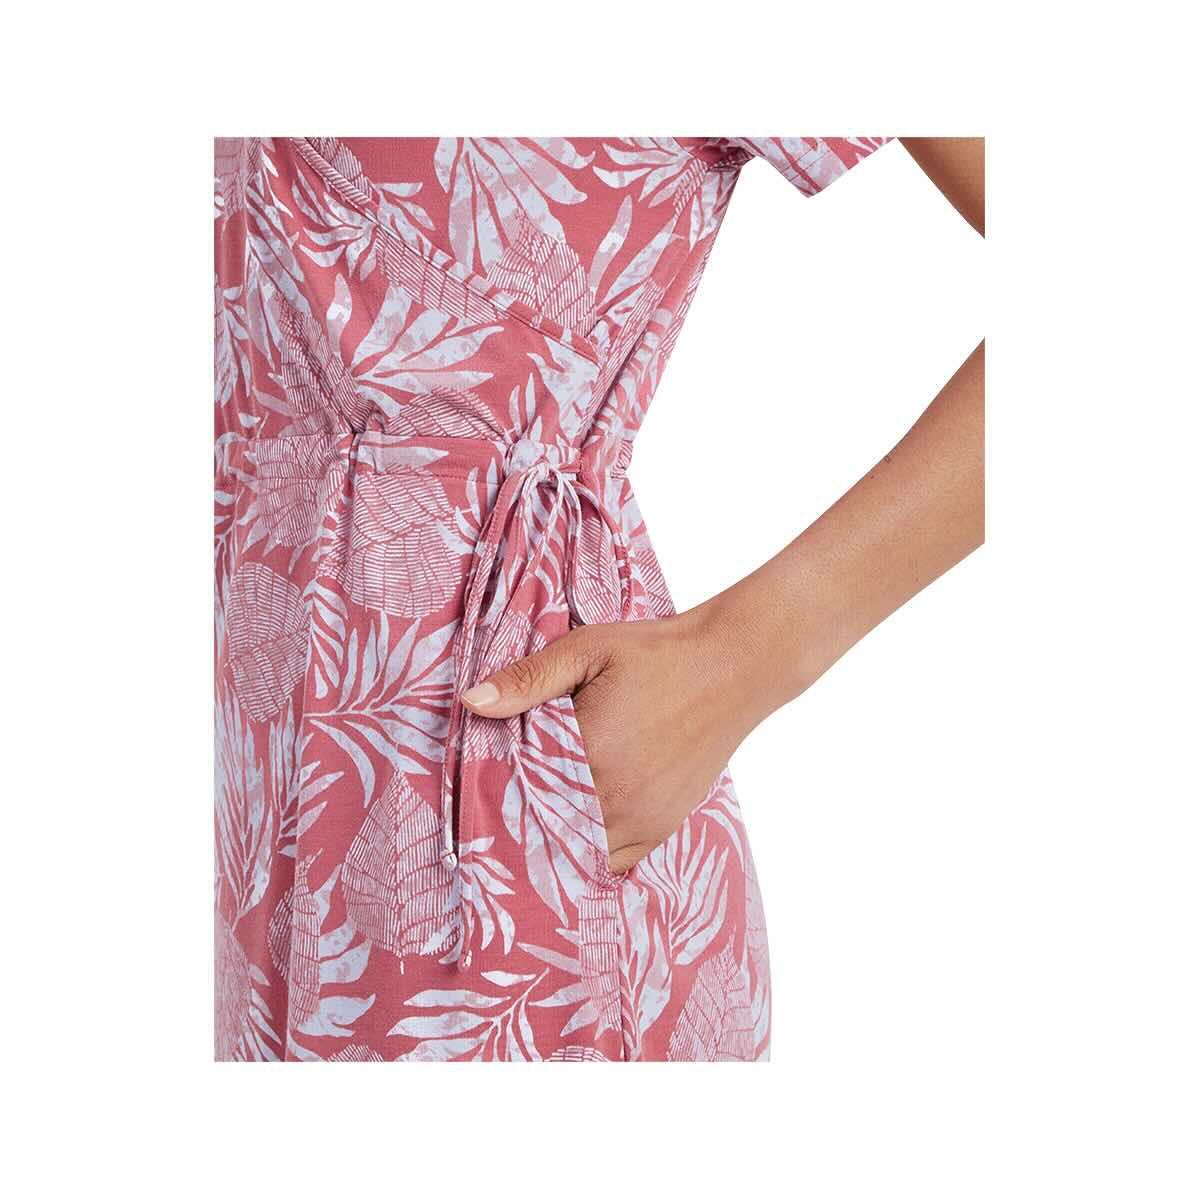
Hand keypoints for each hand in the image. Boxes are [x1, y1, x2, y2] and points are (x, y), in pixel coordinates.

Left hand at [461, 604, 759, 872]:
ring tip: (525, 835)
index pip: (518, 795)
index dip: (491, 799)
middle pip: (544, 834)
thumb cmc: (656, 655)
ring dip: (550, 848)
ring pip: (577, 857)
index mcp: (588, 755)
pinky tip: (569, 842)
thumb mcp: (586, 650)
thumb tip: (470, 703)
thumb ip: (527, 680)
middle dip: (516, 830)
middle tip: (485, 827)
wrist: (732, 667)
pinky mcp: (661, 828)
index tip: (469, 802)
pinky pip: (614, 863)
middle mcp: (614, 800)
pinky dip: (587, 857)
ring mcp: (641, 821)